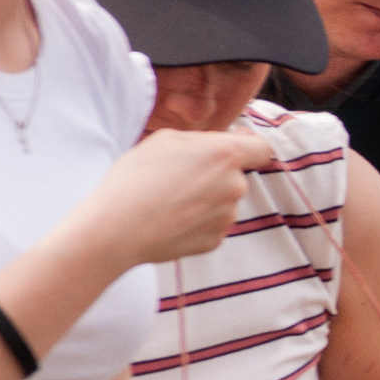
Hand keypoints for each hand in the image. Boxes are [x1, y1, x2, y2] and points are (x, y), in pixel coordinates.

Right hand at [70, 128, 275, 266]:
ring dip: (206, 199)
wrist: (117, 227)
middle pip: (236, 176)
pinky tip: (171, 219)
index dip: (250, 146)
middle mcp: (235, 186)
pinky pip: (212, 225)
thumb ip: (203, 140)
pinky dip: (197, 222)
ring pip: (224, 201)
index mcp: (226, 155)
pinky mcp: (216, 240)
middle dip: (216, 174)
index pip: (262, 149)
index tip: (235, 146)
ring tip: (169, 200)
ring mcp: (228, 217)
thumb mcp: (166, 139)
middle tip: (179, 176)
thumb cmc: (137, 177)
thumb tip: (224, 143)